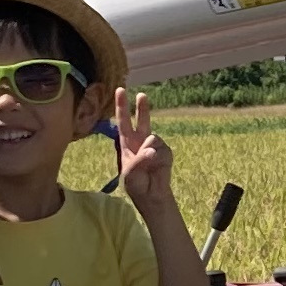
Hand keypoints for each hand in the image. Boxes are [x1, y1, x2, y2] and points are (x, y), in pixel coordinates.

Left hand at [110, 86, 178, 213]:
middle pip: (142, 120)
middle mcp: (141, 141)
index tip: (119, 90)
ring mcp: (154, 145)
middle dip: (142, 108)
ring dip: (150, 153)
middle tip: (141, 95)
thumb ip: (139, 161)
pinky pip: (162, 150)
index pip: (123, 122)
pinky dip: (160, 159)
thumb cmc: (136, 185)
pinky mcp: (166, 152)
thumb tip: (152, 150)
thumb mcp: (130, 174)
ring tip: (148, 166)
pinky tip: (158, 167)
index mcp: (127, 143)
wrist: (152, 195)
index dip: (121, 106)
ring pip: (153, 138)